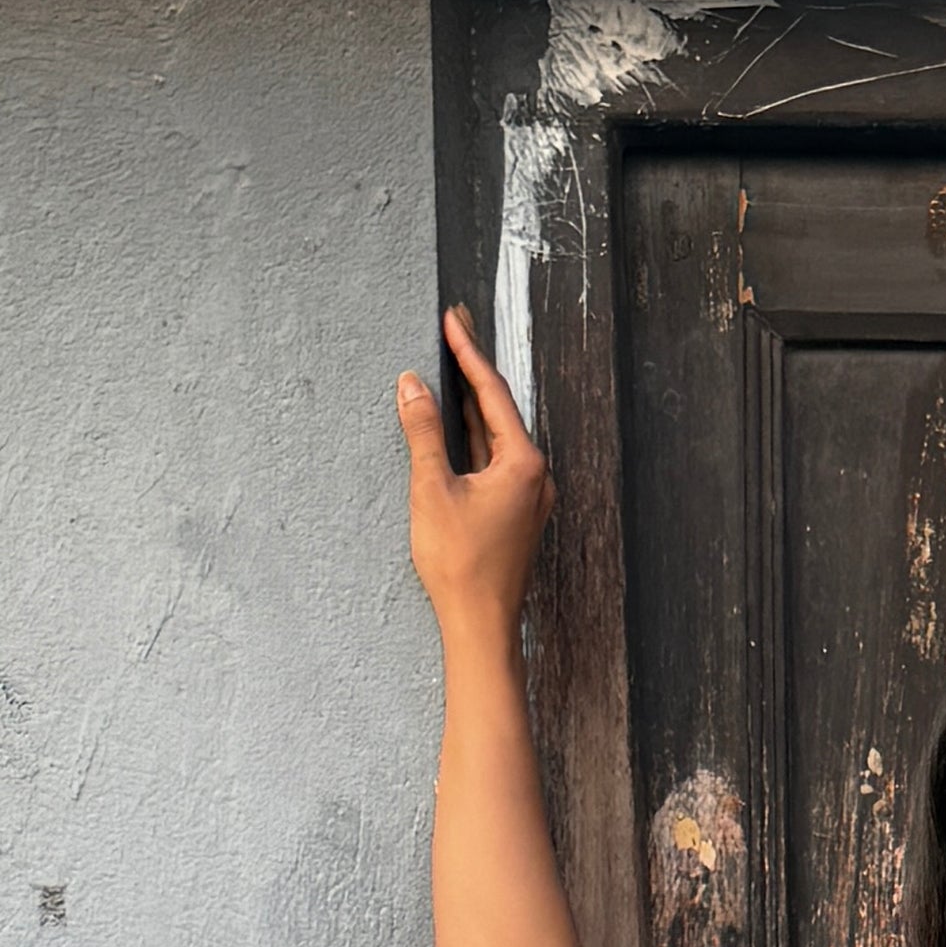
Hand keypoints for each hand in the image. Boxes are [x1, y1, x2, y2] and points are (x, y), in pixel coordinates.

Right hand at [399, 306, 551, 645]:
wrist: (481, 627)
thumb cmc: (459, 565)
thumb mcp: (432, 489)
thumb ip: (423, 432)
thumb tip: (410, 385)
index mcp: (523, 463)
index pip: (491, 393)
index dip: (468, 353)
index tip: (452, 319)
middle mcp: (534, 476)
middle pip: (500, 409)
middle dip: (473, 370)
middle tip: (454, 328)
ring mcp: (528, 496)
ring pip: (498, 436)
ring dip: (473, 402)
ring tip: (453, 365)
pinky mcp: (516, 514)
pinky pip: (495, 460)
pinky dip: (475, 436)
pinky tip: (459, 424)